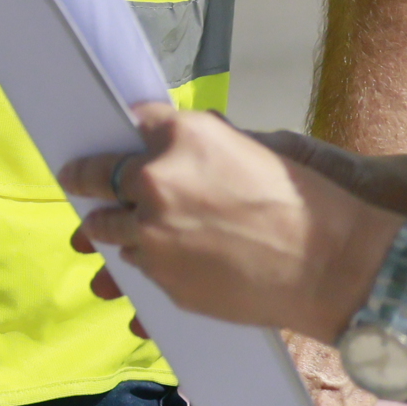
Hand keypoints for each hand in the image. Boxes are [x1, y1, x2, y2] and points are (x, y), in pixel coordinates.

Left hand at [69, 107, 398, 350]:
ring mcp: (152, 237)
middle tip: (74, 178)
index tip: (98, 137)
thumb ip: (196, 143)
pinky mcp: (163, 280)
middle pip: (98, 178)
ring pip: (111, 230)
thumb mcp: (249, 148)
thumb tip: (161, 136)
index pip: (129, 125)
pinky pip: (138, 267)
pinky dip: (145, 261)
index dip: (118, 132)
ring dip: (113, 227)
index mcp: (178, 139)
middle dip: (85, 178)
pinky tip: (161, 260)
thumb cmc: (301, 201)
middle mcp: (153, 184)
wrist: (332, 265)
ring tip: (108, 229)